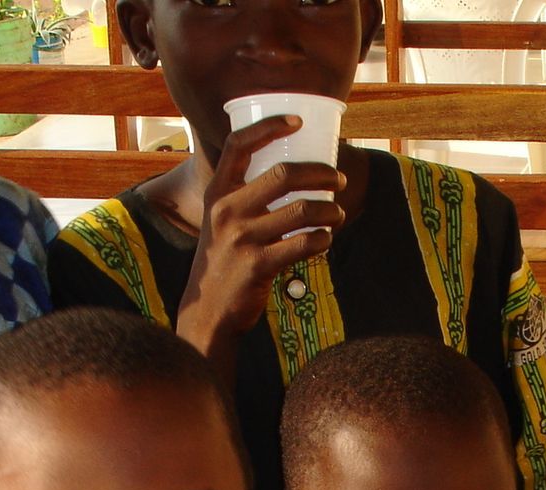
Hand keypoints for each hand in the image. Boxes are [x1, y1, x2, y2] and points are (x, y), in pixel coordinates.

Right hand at [176, 117, 345, 357]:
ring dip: (329, 209)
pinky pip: (303, 244)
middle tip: (338, 179)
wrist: (207, 312)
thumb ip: (243, 198)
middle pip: (283, 174)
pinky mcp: (258, 265)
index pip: (238, 144)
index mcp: (217, 193)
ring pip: (300, 210)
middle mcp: (227, 210)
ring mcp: (242, 238)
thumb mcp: (220, 222)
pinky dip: (322, 239)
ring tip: (338, 212)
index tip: (297, 121)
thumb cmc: (222, 262)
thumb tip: (288, 176)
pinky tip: (326, 239)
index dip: (269, 126)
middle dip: (320, 173)